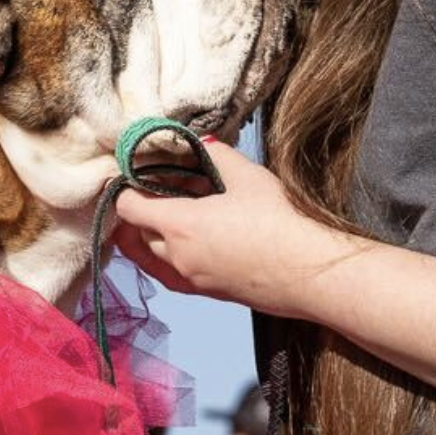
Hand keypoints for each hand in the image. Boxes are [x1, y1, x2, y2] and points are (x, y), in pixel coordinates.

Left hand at [112, 140, 357, 316]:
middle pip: (136, 231)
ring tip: (178, 213)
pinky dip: (166, 256)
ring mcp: (188, 278)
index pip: (127, 208)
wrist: (309, 272)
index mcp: (178, 225)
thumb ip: (216, 154)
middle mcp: (175, 256)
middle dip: (144, 209)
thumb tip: (201, 141)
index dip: (126, 189)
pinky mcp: (204, 293)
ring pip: (151, 254)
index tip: (136, 176)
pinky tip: (187, 241)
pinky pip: (169, 273)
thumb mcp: (248, 177)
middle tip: (165, 189)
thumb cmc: (280, 223)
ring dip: (155, 234)